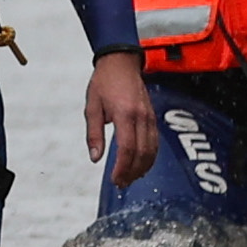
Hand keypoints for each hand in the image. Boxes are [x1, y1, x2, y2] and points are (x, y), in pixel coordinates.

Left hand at [85, 50, 161, 184]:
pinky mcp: (153, 117)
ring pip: (152, 150)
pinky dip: (150, 157)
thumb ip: (94, 134)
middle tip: (121, 183)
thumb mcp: (91, 106)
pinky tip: (141, 165)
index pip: (127, 149)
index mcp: (125, 114)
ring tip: (130, 178)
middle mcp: (141, 117)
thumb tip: (95, 158)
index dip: (122, 168)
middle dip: (132, 172)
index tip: (115, 179)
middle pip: (142, 153)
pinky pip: (155, 142)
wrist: (121, 62)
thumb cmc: (104, 82)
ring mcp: (150, 117)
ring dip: (142, 168)